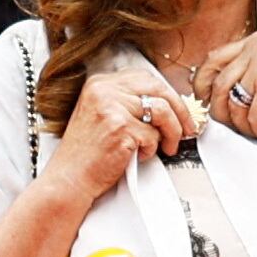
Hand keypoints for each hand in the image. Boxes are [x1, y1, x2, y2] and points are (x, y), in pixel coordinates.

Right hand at [49, 57, 195, 206]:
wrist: (69, 179)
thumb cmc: (87, 154)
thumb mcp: (101, 116)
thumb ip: (126, 103)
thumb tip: (166, 103)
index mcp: (99, 83)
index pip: (145, 77)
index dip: (167, 94)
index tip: (178, 110)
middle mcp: (104, 90)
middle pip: (158, 88)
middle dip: (180, 110)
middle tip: (188, 128)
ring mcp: (112, 107)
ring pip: (162, 111)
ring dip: (172, 132)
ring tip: (167, 146)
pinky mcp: (120, 128)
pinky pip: (153, 135)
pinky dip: (152, 149)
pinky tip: (139, 156)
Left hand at [184, 34, 256, 152]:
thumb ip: (247, 70)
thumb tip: (208, 87)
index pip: (213, 60)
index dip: (202, 84)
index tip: (204, 101)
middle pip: (217, 86)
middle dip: (222, 113)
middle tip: (238, 125)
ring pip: (231, 106)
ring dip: (245, 126)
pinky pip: (251, 120)